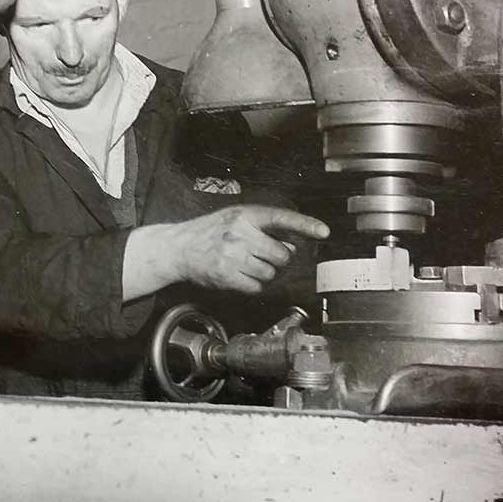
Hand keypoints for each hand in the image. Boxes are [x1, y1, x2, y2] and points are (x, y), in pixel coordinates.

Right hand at [127, 204, 328, 298]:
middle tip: (264, 255)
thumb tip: (293, 243)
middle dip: (278, 258)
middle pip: (282, 254)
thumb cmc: (211, 232)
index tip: (323, 232)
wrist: (179, 248)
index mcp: (245, 215)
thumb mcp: (236, 217)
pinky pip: (257, 286)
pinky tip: (240, 275)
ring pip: (270, 273)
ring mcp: (233, 256)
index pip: (281, 218)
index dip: (304, 225)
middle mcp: (240, 234)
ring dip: (265, 272)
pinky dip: (253, 284)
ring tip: (247, 264)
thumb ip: (264, 226)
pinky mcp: (227, 276)